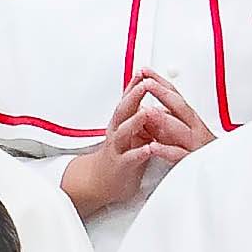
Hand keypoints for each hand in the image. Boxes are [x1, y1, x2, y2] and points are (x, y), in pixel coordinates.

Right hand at [62, 73, 208, 218]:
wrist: (101, 181)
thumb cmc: (120, 153)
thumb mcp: (129, 130)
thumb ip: (139, 114)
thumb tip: (149, 97)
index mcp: (121, 122)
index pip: (128, 99)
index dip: (135, 85)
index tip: (144, 70)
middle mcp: (117, 132)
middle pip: (124, 110)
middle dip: (134, 96)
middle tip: (145, 83)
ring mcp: (118, 148)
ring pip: (125, 132)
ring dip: (136, 121)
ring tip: (146, 112)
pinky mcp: (122, 166)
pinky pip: (131, 158)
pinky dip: (140, 152)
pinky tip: (148, 148)